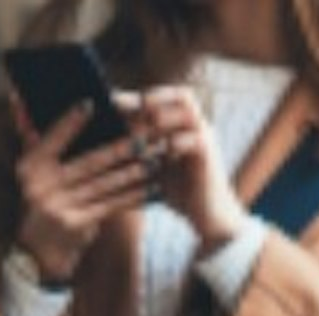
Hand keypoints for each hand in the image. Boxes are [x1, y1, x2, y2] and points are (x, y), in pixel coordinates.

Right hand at [6, 85, 155, 283]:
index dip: (70, 122)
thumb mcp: (34, 176)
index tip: (92, 103)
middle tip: (144, 135)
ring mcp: (60, 207)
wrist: (37, 252)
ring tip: (153, 160)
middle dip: (119, 147)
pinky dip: (131, 196)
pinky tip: (149, 188)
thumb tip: (31, 104)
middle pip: (88, 161)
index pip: (52, 139)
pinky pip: (110, 206)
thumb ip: (37, 142)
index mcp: (30, 167)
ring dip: (132, 171)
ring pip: (103, 183)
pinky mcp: (77, 225)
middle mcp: (42, 186)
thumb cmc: (43, 204)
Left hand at [112, 86, 246, 253]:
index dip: (140, 97)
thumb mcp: (155, 168)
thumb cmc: (180, 194)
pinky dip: (175, 142)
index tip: (113, 102)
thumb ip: (140, 151)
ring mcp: (205, 139)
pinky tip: (158, 149)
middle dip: (152, 99)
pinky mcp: (209, 156)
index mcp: (184, 126)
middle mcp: (197, 127)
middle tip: (125, 107)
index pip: (164, 100)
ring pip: (188, 112)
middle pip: (180, 96)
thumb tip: (108, 144)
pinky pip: (195, 140)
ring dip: (163, 116)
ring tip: (139, 126)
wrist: (208, 216)